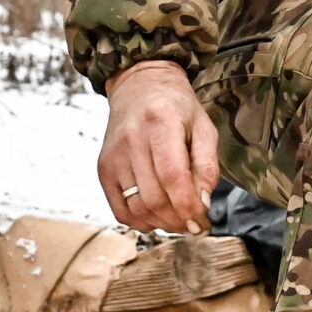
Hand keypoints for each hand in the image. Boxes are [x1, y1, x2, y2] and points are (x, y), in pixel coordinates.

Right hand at [98, 60, 219, 233]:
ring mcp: (114, 155)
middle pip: (154, 197)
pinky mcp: (103, 167)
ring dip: (161, 223)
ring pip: (136, 207)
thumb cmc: (177, 108)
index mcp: (161, 124)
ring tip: (179, 222)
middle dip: (178, 220)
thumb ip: (207, 165)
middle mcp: (132, 140)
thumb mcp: (204, 127)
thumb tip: (202, 203)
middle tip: (195, 225)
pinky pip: (118, 207)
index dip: (188, 206)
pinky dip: (138, 221)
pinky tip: (155, 219)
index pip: (173, 177)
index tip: (202, 220)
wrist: (139, 86)